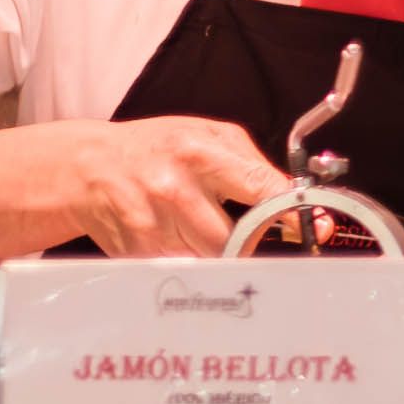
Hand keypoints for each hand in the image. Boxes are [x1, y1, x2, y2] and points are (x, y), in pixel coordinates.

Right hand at [50, 116, 293, 258]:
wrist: (90, 166)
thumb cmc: (157, 147)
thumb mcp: (206, 134)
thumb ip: (252, 164)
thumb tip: (295, 198)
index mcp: (198, 153)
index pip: (259, 188)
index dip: (290, 211)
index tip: (314, 226)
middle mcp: (175, 190)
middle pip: (236, 240)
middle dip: (251, 241)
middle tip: (255, 235)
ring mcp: (154, 226)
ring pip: (212, 261)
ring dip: (219, 253)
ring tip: (207, 230)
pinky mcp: (138, 253)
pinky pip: (183, 269)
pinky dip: (191, 261)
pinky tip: (178, 239)